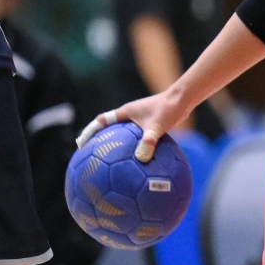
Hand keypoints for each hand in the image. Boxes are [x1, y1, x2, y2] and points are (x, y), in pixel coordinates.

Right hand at [79, 89, 194, 162]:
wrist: (183, 99)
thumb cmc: (169, 109)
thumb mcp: (157, 127)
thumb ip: (148, 142)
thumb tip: (141, 160)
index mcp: (125, 112)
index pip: (101, 121)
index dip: (90, 132)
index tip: (81, 144)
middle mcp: (129, 116)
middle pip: (108, 129)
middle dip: (99, 141)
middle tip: (91, 157)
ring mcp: (138, 121)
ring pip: (122, 136)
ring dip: (115, 146)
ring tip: (110, 165)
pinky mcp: (148, 127)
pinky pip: (136, 140)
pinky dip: (133, 150)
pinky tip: (136, 165)